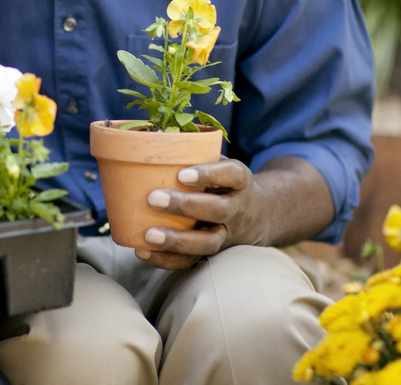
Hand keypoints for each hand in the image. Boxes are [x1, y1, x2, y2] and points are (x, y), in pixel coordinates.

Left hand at [133, 158, 261, 270]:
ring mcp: (227, 235)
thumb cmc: (224, 182)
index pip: (230, 175)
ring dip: (177, 241)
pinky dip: (167, 260)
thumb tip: (149, 138)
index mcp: (239, 181)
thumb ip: (194, 153)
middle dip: (186, 206)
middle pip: (218, 211)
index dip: (207, 174)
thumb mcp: (219, 162)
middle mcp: (237, 209)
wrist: (257, 215)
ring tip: (149, 235)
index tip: (182, 174)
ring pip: (208, 243)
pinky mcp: (213, 254)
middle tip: (153, 198)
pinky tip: (143, 251)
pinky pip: (192, 262)